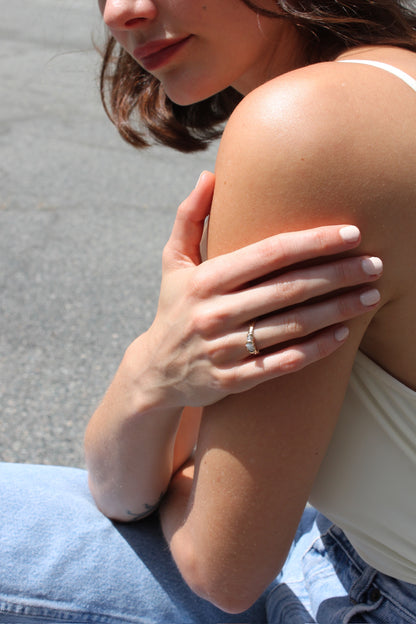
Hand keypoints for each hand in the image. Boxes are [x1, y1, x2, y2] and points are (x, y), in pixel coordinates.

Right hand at [139, 171, 381, 407]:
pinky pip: (284, 363)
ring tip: (371, 296)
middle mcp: (215, 313)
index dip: (313, 241)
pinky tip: (342, 335)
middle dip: (338, 274)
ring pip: (293, 326)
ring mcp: (224, 350)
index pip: (269, 253)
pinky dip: (317, 350)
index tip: (351, 233)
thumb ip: (189, 218)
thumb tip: (208, 175)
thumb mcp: (172, 262)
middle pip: (289, 289)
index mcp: (204, 280)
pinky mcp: (233, 381)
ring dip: (337, 310)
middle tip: (375, 264)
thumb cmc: (173, 308)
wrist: (156, 372)